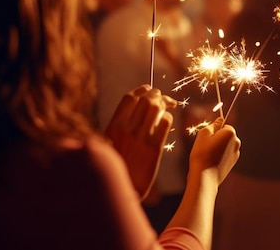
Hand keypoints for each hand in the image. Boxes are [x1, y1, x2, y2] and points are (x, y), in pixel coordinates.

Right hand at [105, 85, 176, 199]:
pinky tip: (167, 123)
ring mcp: (141, 138)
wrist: (123, 190)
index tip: (149, 89)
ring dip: (165, 104)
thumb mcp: (110, 142)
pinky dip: (169, 119)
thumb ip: (120, 124)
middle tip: (164, 99)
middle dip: (157, 95)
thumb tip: (137, 103)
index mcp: (114, 126)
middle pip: (146, 99)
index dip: (142, 90)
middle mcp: (127, 129)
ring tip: (169, 107)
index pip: (129, 98)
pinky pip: (166, 123)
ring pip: (157, 107)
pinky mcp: (154, 148)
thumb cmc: (117, 165)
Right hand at [188, 117, 240, 184]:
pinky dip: (220, 155)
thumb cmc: (202, 154)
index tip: (207, 138)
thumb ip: (214, 125)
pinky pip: (225, 154)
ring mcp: (236, 153)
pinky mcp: (233, 162)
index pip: (224, 125)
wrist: (205, 177)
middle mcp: (237, 142)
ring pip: (225, 145)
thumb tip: (220, 120)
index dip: (214, 130)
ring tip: (208, 155)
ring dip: (218, 147)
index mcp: (230, 133)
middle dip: (217, 138)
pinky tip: (211, 161)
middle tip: (206, 146)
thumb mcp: (203, 134)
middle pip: (226, 135)